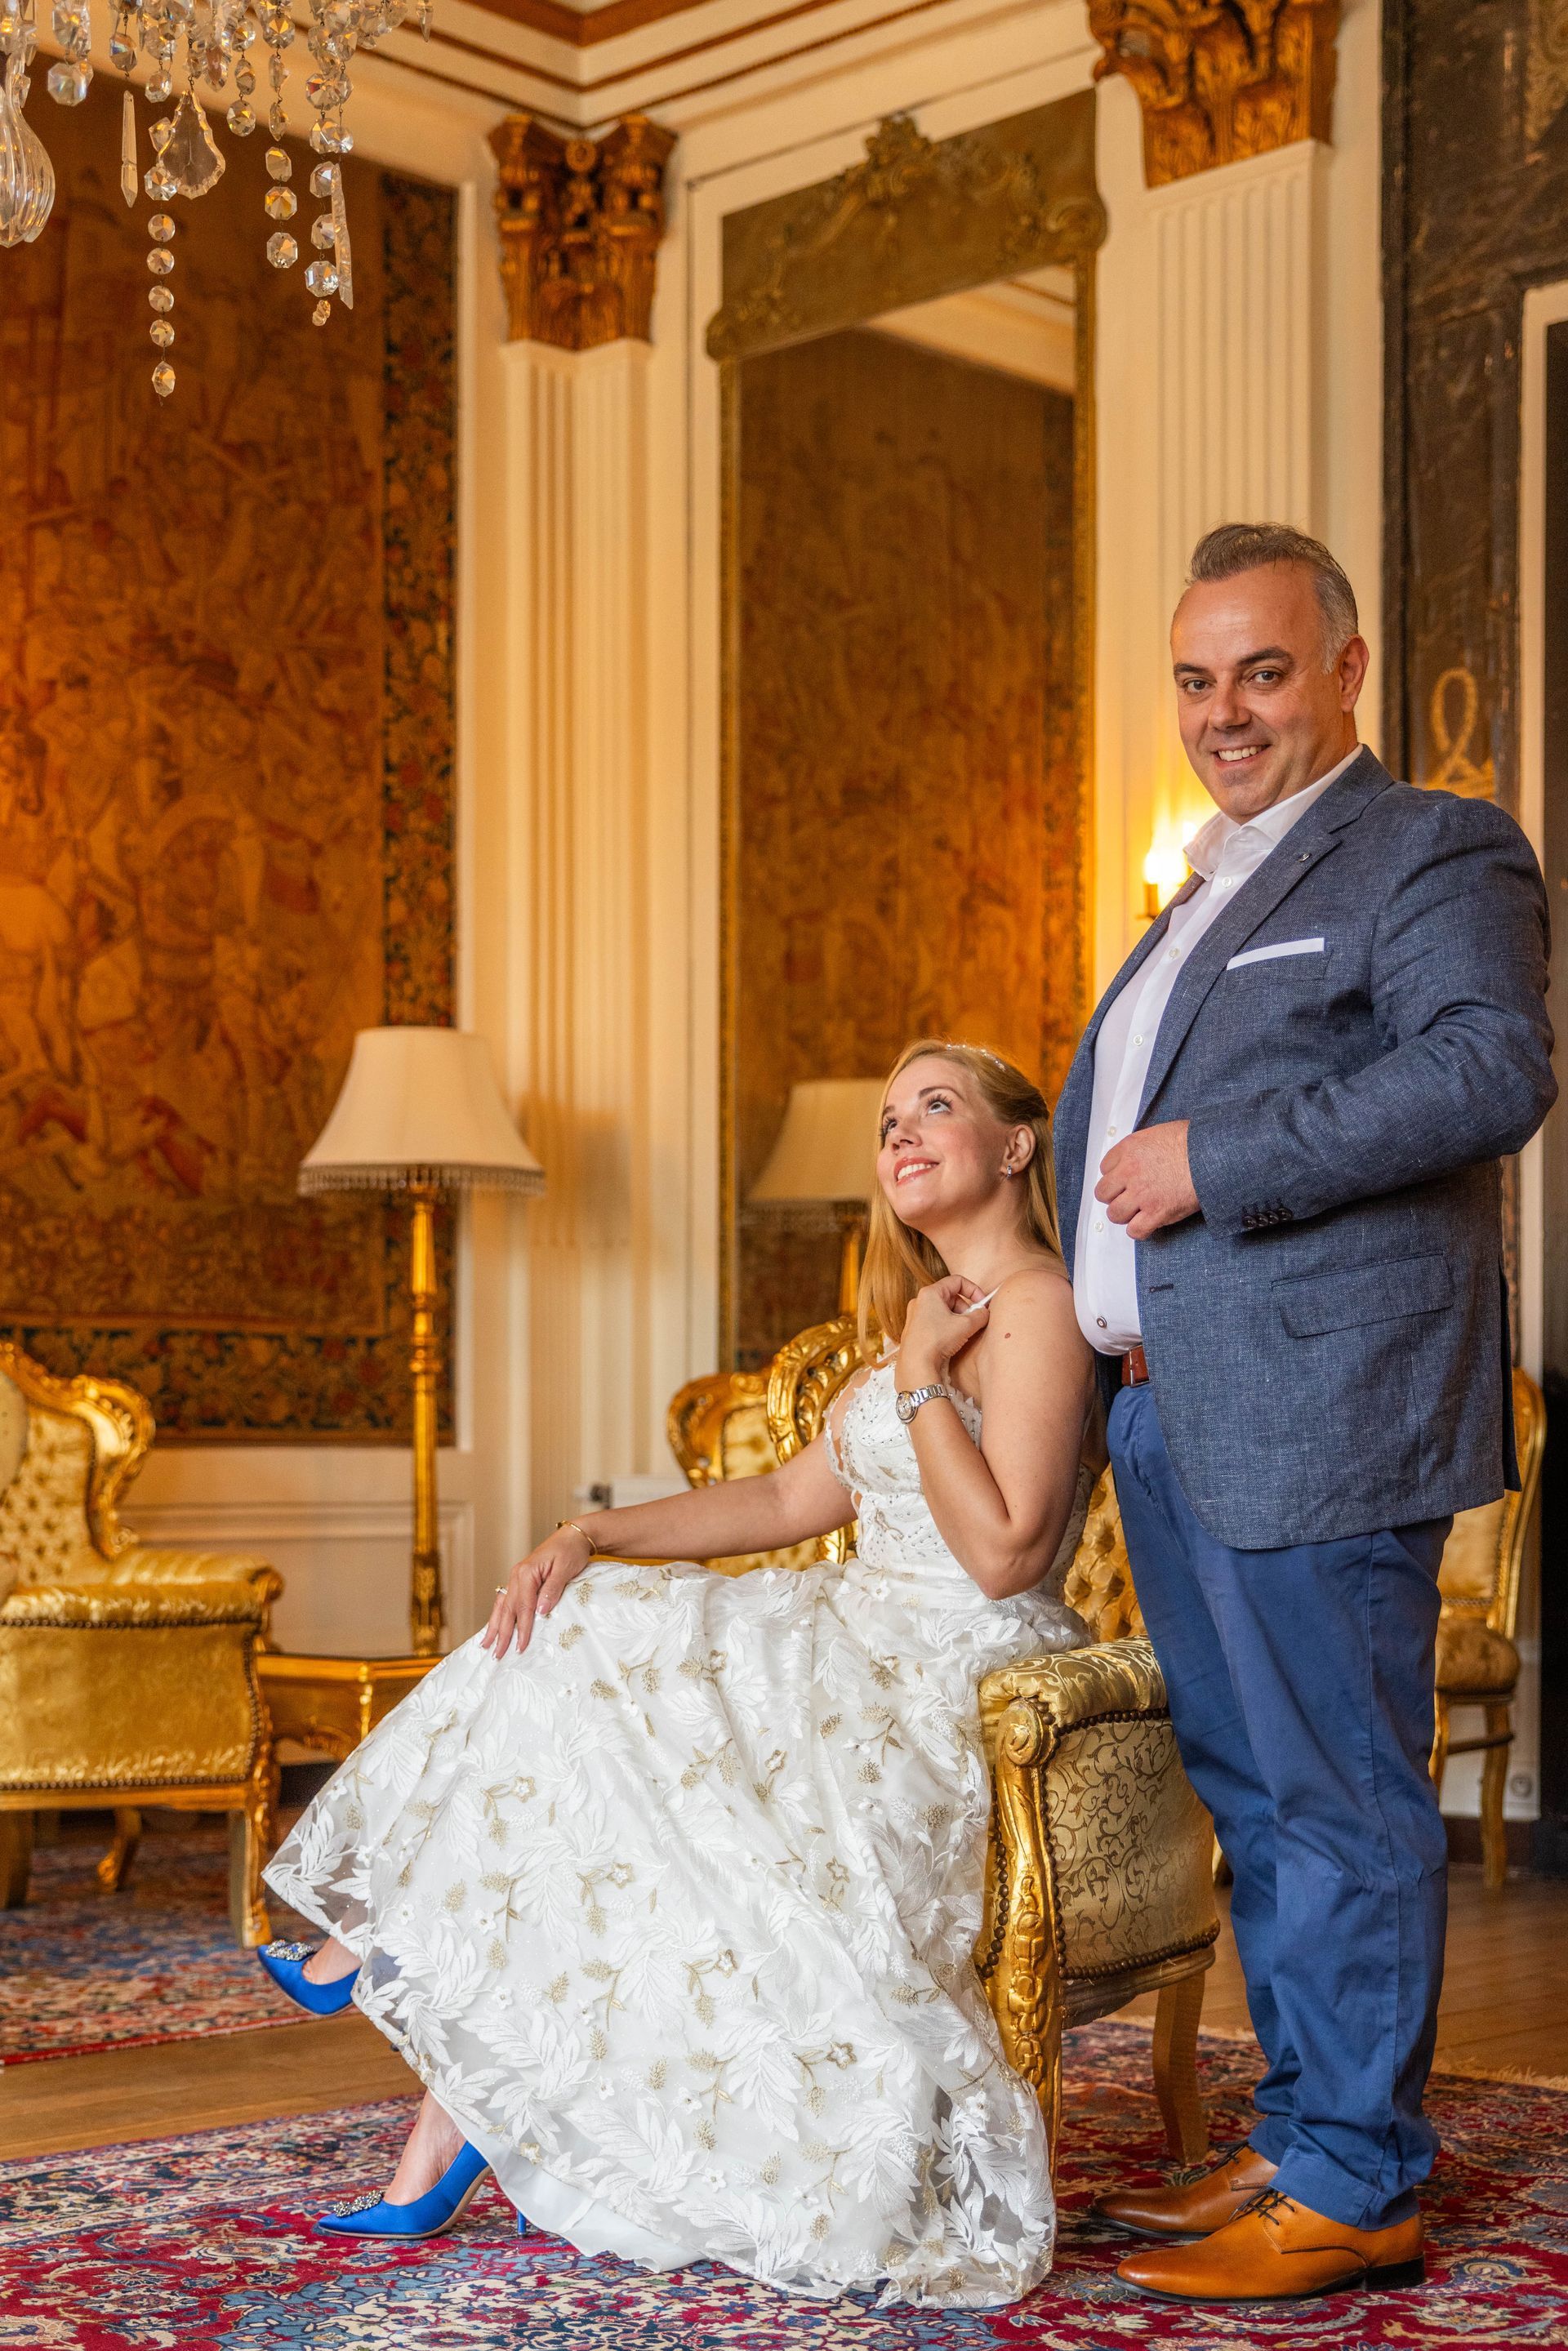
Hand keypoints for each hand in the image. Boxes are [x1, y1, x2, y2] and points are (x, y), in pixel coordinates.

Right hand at [482, 1524, 593, 1659]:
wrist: (573, 1536)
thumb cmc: (571, 1550)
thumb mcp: (565, 1569)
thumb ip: (552, 1590)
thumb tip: (540, 1612)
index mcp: (526, 1572)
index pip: (523, 1607)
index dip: (522, 1628)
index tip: (521, 1646)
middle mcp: (517, 1575)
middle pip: (508, 1609)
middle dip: (502, 1634)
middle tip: (497, 1654)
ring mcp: (516, 1577)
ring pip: (502, 1605)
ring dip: (494, 1626)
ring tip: (486, 1644)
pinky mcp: (520, 1580)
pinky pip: (506, 1600)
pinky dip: (499, 1614)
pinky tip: (494, 1625)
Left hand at [897, 1273, 989, 1387]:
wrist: (917, 1364)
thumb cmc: (937, 1340)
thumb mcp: (966, 1325)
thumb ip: (980, 1314)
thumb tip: (985, 1312)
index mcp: (930, 1293)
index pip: (957, 1281)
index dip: (973, 1290)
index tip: (982, 1303)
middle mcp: (920, 1301)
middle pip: (951, 1296)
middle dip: (967, 1307)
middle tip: (975, 1321)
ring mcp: (916, 1315)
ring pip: (944, 1310)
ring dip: (958, 1318)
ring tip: (965, 1331)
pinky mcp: (915, 1329)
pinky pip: (936, 1321)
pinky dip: (948, 1326)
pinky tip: (953, 1339)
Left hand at [1094, 1120, 1198, 1239]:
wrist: (1213, 1155)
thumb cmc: (1194, 1142)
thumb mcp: (1159, 1133)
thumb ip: (1142, 1147)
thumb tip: (1139, 1158)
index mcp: (1129, 1149)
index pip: (1105, 1168)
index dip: (1115, 1176)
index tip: (1124, 1180)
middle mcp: (1130, 1172)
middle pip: (1103, 1193)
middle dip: (1114, 1196)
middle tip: (1127, 1197)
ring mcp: (1142, 1194)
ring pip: (1115, 1213)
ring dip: (1124, 1214)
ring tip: (1137, 1211)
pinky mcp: (1157, 1212)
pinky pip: (1135, 1230)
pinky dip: (1139, 1230)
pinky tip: (1147, 1223)